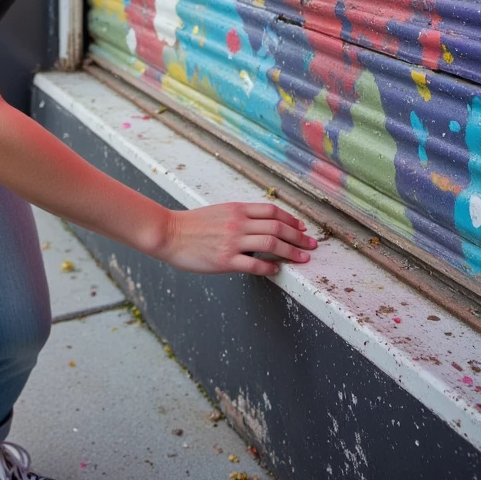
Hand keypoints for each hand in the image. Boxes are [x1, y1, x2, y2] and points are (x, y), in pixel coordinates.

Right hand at [156, 201, 318, 275]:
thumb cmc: (192, 224)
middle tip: (311, 245)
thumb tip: (260, 225)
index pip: (272, 211)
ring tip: (303, 258)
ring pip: (272, 244)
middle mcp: (238, 223)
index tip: (301, 228)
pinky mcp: (226, 260)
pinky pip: (255, 264)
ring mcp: (233, 242)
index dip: (291, 220)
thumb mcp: (219, 212)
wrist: (169, 233)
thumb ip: (239, 216)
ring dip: (291, 252)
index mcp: (237, 209)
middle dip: (298, 237)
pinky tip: (277, 270)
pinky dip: (270, 267)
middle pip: (277, 227)